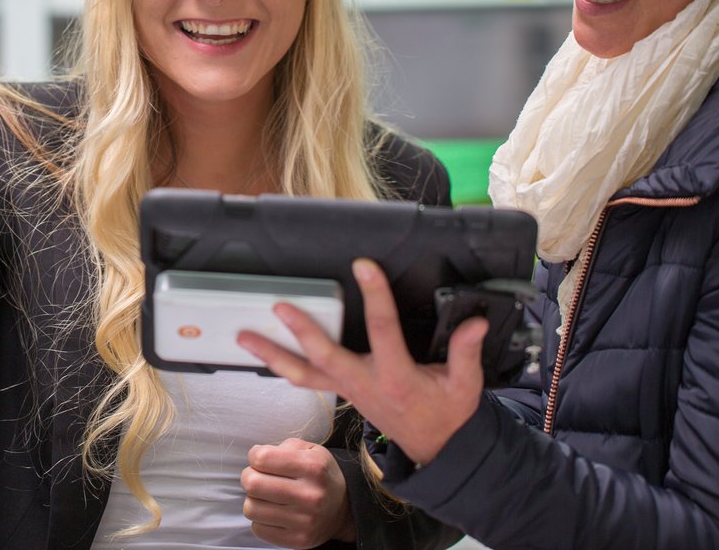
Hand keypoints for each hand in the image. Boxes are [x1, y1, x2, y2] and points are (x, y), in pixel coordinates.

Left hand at [237, 259, 486, 466]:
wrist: (437, 452)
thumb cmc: (448, 415)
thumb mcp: (465, 387)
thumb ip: (465, 352)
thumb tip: (475, 322)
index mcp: (398, 378)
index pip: (383, 330)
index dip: (375, 296)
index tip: (364, 266)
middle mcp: (366, 384)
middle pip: (326, 358)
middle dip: (302, 331)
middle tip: (279, 306)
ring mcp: (349, 392)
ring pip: (304, 375)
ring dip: (273, 355)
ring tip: (243, 336)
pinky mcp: (342, 393)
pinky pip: (306, 381)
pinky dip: (282, 367)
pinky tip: (261, 354)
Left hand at [241, 438, 352, 547]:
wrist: (343, 508)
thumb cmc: (320, 475)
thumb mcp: (311, 450)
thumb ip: (283, 447)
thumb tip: (256, 456)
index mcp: (312, 467)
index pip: (262, 458)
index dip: (254, 456)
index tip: (259, 459)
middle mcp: (310, 495)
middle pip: (253, 484)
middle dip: (249, 477)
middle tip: (257, 477)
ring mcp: (304, 521)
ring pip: (251, 508)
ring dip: (253, 500)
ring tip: (265, 496)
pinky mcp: (298, 540)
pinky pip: (258, 529)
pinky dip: (260, 520)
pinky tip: (272, 512)